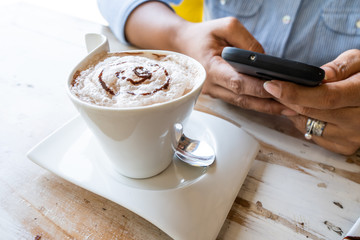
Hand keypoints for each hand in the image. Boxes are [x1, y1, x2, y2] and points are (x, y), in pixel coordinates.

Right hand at [175, 17, 294, 114]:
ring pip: (242, 104)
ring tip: (290, 109)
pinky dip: (256, 103)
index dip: (257, 87)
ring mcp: (214, 92)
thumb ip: (246, 41)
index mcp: (210, 68)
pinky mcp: (218, 93)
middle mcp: (211, 85)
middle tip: (293, 105)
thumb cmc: (202, 35)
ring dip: (265, 108)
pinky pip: (239, 101)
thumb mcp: (225, 27)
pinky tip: (274, 104)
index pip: (237, 82)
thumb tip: (264, 60)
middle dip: (268, 103)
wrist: (182, 45)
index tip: (278, 88)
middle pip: (243, 98)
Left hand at [263, 49, 359, 154]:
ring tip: (289, 97)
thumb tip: (319, 76)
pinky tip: (303, 111)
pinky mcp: (345, 147)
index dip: (295, 92)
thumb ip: (339, 67)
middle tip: (272, 88)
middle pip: (311, 112)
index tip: (272, 85)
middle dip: (287, 99)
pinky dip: (303, 122)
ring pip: (308, 125)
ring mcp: (352, 137)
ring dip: (293, 111)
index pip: (325, 97)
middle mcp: (359, 120)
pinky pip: (313, 136)